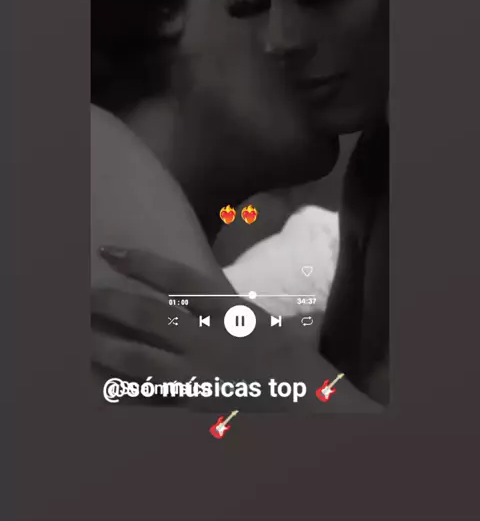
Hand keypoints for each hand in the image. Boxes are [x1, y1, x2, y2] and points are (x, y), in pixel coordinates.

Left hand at [91, 247, 380, 411]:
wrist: (317, 414)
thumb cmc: (303, 370)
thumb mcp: (280, 330)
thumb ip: (250, 314)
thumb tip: (235, 301)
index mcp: (234, 314)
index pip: (180, 281)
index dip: (143, 263)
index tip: (113, 252)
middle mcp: (213, 341)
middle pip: (152, 318)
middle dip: (115, 304)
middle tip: (85, 294)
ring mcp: (202, 376)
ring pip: (143, 359)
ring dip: (109, 348)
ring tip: (83, 339)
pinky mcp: (198, 407)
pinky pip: (155, 399)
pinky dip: (130, 393)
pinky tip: (106, 389)